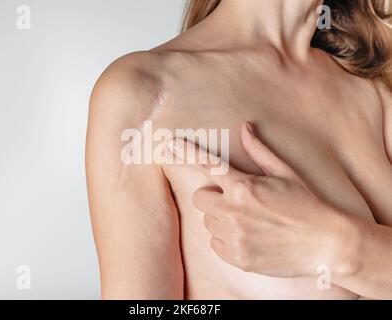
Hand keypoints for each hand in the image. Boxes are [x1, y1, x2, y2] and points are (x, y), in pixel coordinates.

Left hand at [168, 123, 348, 277]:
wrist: (325, 244)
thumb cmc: (306, 204)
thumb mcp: (285, 173)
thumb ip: (259, 150)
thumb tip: (246, 126)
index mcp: (244, 186)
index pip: (207, 165)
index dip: (185, 153)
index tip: (169, 146)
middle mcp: (233, 211)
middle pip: (199, 197)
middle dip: (212, 196)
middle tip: (235, 199)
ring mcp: (234, 236)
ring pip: (207, 221)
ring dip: (220, 218)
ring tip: (247, 220)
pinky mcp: (237, 257)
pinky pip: (214, 243)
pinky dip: (225, 239)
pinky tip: (247, 237)